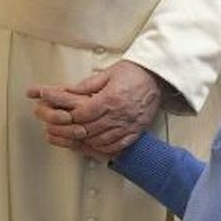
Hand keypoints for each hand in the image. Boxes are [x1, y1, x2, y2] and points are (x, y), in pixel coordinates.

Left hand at [28, 61, 161, 157]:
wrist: (157, 79)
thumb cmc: (133, 73)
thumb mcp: (107, 73)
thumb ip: (87, 85)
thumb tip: (68, 91)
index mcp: (110, 98)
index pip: (84, 114)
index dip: (70, 117)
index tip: (63, 116)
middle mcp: (119, 114)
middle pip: (90, 129)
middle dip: (74, 130)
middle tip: (64, 130)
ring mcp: (128, 125)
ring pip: (101, 140)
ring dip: (87, 140)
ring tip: (77, 138)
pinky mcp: (135, 131)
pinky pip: (117, 145)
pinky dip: (104, 147)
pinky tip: (96, 144)